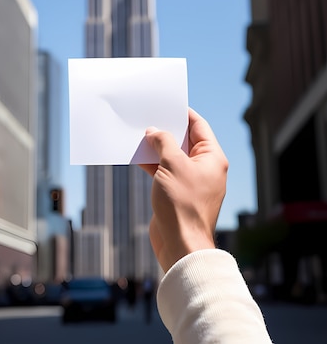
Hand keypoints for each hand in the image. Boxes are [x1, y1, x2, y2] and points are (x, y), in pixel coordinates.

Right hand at [139, 107, 228, 272]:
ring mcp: (191, 181)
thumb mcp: (172, 164)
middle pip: (185, 141)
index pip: (199, 126)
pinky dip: (153, 164)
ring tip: (139, 135)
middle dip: (167, 130)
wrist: (181, 245)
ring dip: (157, 147)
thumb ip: (163, 142)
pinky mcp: (177, 193)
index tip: (167, 104)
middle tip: (149, 117)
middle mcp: (205, 168)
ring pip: (172, 156)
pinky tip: (138, 156)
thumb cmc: (182, 204)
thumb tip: (155, 132)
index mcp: (212, 158)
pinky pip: (165, 172)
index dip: (183, 114)